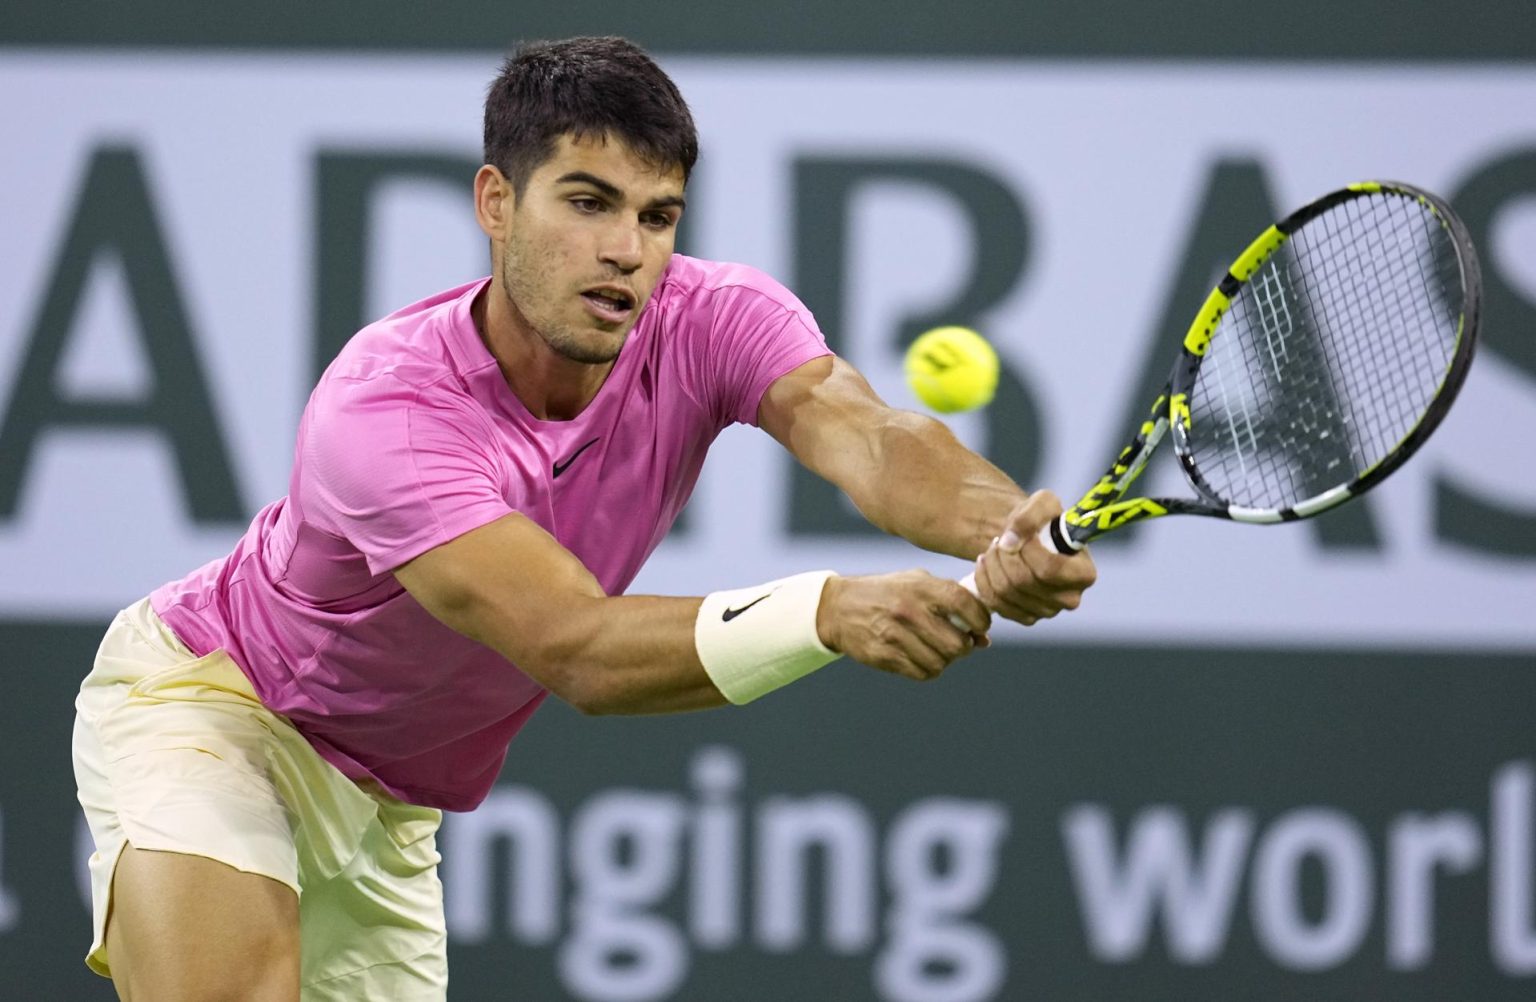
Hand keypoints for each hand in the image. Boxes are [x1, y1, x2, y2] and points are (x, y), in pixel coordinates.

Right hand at [816, 570, 991, 680]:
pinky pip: (922, 673)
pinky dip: (928, 669)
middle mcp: (909, 610)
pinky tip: (921, 657)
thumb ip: (951, 602)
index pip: (965, 604)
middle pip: (957, 644)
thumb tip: (984, 639)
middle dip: (964, 647)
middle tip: (957, 642)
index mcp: (921, 587)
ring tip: (936, 649)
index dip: (981, 619)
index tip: (979, 626)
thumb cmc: (887, 593)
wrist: (839, 607)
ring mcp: (895, 635)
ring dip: (944, 660)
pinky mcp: (884, 655)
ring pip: (941, 663)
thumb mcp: (916, 583)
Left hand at [973, 490, 1096, 625]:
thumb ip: (1032, 514)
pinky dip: (984, 580)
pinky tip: (986, 563)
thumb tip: (1011, 540)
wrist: (1031, 539)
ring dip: (992, 565)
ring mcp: (1048, 611)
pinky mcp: (1026, 617)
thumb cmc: (1044, 521)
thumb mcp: (1044, 502)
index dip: (1027, 550)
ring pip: (1005, 592)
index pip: (1049, 569)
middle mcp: (1070, 598)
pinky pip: (995, 603)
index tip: (1019, 534)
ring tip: (994, 549)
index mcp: (1084, 573)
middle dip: (1004, 556)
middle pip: (1023, 581)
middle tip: (1000, 540)